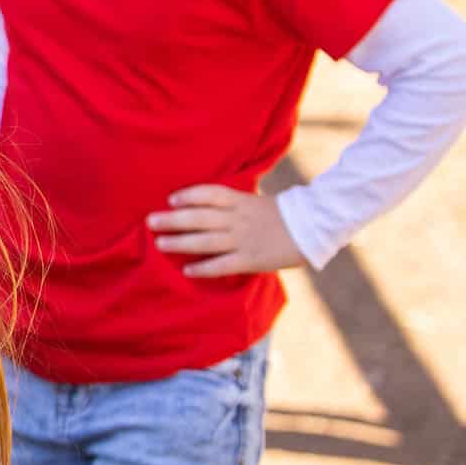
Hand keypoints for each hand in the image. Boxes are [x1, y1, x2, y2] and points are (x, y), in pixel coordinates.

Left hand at [148, 185, 304, 277]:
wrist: (315, 227)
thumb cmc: (283, 214)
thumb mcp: (256, 201)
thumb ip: (233, 204)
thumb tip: (205, 206)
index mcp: (241, 201)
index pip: (210, 194)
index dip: (189, 196)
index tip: (170, 200)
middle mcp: (239, 218)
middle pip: (200, 217)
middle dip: (173, 219)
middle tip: (150, 221)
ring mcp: (244, 239)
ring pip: (206, 240)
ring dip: (180, 242)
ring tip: (159, 243)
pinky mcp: (251, 259)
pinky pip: (223, 264)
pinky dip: (204, 267)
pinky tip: (187, 270)